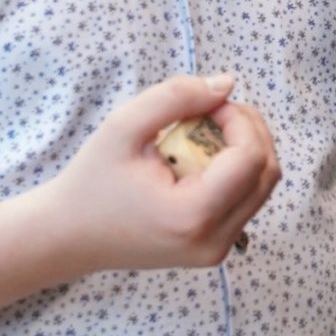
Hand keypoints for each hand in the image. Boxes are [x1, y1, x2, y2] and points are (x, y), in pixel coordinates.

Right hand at [29, 73, 279, 277]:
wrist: (67, 236)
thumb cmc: (90, 182)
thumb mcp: (123, 126)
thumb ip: (176, 96)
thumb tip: (227, 84)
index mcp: (192, 216)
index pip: (252, 158)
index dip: (240, 120)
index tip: (208, 105)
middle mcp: (213, 241)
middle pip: (268, 172)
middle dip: (249, 131)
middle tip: (211, 112)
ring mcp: (217, 250)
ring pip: (263, 187)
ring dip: (245, 149)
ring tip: (205, 133)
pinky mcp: (214, 249)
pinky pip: (247, 201)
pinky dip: (236, 171)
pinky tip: (201, 158)